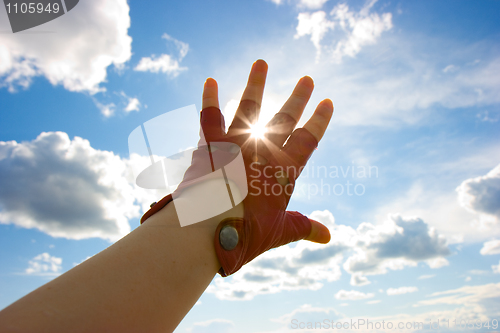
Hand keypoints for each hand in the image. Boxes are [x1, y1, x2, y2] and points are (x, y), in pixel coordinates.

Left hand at [201, 59, 333, 275]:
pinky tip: (210, 80)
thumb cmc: (244, 235)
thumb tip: (328, 236)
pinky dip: (209, 98)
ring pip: (249, 108)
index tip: (327, 102)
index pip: (308, 140)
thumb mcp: (278, 233)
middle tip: (307, 79)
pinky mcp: (210, 146)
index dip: (319, 120)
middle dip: (297, 98)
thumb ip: (303, 228)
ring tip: (261, 63)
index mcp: (283, 172)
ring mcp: (236, 145)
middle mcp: (262, 151)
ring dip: (256, 84)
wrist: (206, 231)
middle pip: (284, 119)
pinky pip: (210, 117)